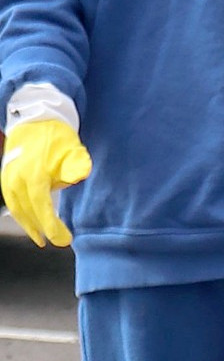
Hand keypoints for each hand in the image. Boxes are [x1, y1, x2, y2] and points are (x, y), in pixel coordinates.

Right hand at [0, 119, 90, 246]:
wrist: (35, 118)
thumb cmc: (56, 136)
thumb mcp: (72, 150)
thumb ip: (75, 166)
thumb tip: (80, 174)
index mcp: (33, 174)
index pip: (42, 207)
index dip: (51, 225)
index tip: (62, 240)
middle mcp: (16, 178)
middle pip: (29, 211)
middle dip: (43, 229)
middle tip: (59, 241)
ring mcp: (8, 177)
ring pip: (17, 208)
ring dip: (29, 225)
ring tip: (41, 237)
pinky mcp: (6, 175)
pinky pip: (12, 200)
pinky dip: (21, 214)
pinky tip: (29, 222)